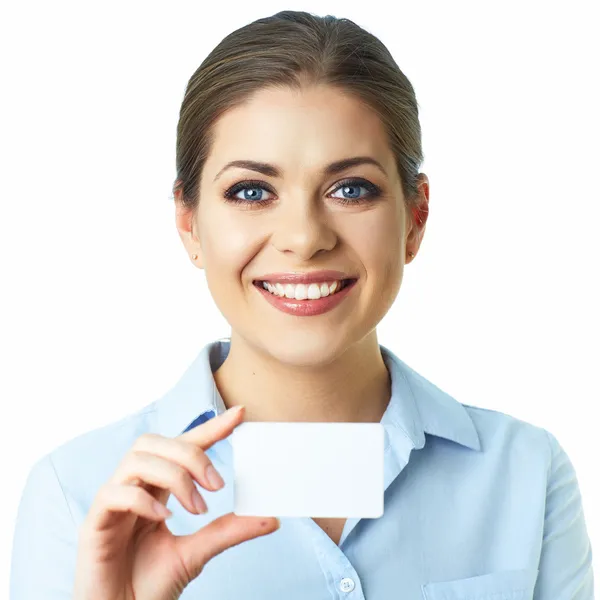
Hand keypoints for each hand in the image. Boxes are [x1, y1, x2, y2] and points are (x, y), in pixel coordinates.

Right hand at [73, 405, 278, 599]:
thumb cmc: (150, 586)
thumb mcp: (197, 553)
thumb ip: (228, 531)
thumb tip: (271, 518)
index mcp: (156, 489)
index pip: (182, 445)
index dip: (209, 428)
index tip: (239, 415)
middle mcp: (133, 487)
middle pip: (156, 442)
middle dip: (191, 454)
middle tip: (217, 485)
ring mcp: (112, 503)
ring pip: (137, 459)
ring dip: (174, 477)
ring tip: (196, 509)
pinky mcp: (94, 524)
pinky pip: (114, 493)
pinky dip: (143, 500)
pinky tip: (164, 519)